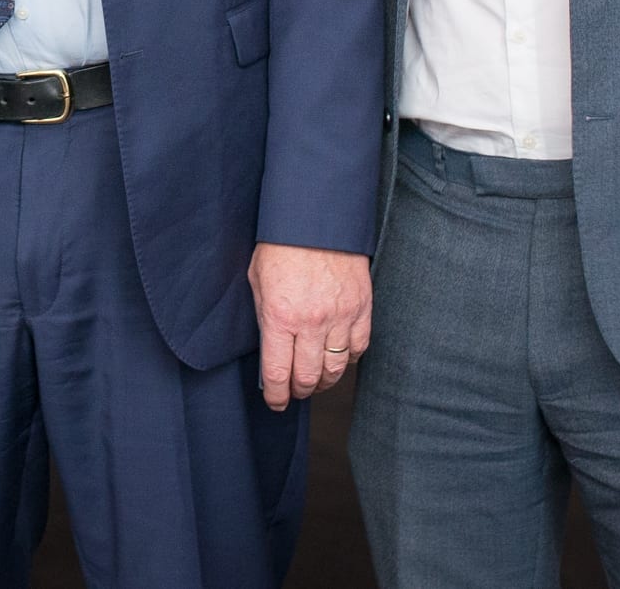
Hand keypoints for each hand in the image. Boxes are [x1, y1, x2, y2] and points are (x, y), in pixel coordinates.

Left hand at [250, 243, 370, 410]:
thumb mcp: (257, 281)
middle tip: (295, 391)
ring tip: (316, 380)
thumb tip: (269, 350)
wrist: (317, 216)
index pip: (278, 373)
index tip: (276, 402)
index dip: (277, 395)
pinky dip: (348, 361)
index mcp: (279, 316)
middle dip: (299, 391)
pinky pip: (359, 349)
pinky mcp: (362, 308)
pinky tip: (338, 359)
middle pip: (308, 377)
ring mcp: (340, 316)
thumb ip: (264, 317)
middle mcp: (311, 322)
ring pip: (336, 369)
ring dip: (324, 381)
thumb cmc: (281, 245)